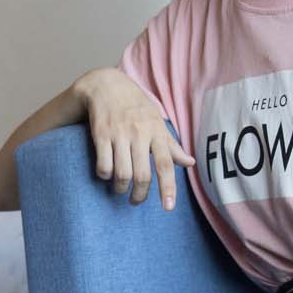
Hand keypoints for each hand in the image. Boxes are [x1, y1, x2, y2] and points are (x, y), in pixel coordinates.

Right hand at [76, 69, 194, 210]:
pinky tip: (106, 174)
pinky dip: (104, 175)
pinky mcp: (101, 134)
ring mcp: (119, 134)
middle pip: (142, 174)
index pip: (165, 164)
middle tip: (136, 201)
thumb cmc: (135, 106)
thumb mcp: (156, 121)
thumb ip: (171, 145)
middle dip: (139, 194)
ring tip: (121, 189)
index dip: (168, 187)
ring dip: (121, 187)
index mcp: (156, 132)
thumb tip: (190, 163)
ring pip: (122, 173)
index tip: (168, 207)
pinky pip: (103, 164)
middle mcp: (139, 133)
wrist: (106, 85)